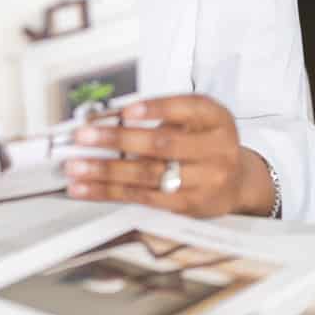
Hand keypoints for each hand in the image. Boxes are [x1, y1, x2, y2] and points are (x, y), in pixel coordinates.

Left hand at [64, 93, 275, 218]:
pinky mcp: (188, 206)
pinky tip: (89, 188)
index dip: (156, 109)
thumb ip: (160, 115)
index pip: (187, 109)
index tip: (127, 110)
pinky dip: (111, 192)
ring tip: (78, 166)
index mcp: (216, 119)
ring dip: (106, 170)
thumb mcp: (195, 120)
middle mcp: (215, 149)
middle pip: (162, 144)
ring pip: (149, 175)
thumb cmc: (206, 144)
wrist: (237, 182)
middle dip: (118, 139)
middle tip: (86, 136)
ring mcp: (205, 180)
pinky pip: (144, 198)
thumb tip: (106, 118)